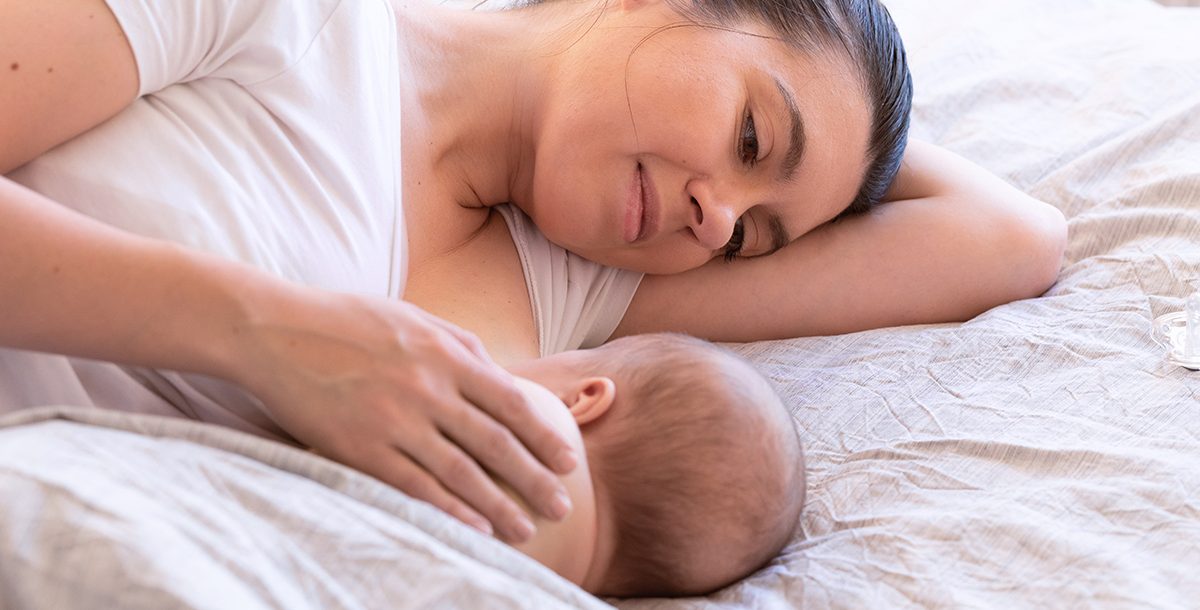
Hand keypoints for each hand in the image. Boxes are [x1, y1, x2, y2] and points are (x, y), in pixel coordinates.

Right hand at [228, 287, 576, 542]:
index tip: (567, 461)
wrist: (276, 330)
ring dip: (498, 505)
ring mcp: (395, 421)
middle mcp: (428, 389)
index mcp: (445, 355)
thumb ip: (461, 344)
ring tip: (524, 529)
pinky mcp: (361, 448)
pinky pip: (414, 486)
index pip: (510, 403)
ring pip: (460, 472)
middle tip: (561, 507)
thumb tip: (501, 374)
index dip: (543, 436)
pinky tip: (473, 529)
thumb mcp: (414, 317)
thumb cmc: (347, 321)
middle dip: (535, 479)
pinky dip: (448, 510)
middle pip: (495, 443)